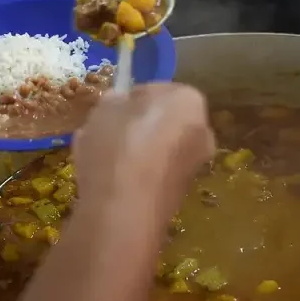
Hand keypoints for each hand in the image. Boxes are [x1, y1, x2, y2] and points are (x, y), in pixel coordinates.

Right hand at [71, 83, 214, 224]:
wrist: (124, 211)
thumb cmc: (117, 145)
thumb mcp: (105, 107)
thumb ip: (115, 100)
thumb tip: (120, 104)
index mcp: (189, 100)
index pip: (155, 89)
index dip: (129, 98)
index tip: (109, 109)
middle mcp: (202, 131)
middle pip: (159, 121)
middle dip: (132, 126)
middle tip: (103, 132)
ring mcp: (194, 165)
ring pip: (155, 149)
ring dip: (130, 151)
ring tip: (97, 158)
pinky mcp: (179, 194)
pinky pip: (152, 173)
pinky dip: (133, 174)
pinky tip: (106, 182)